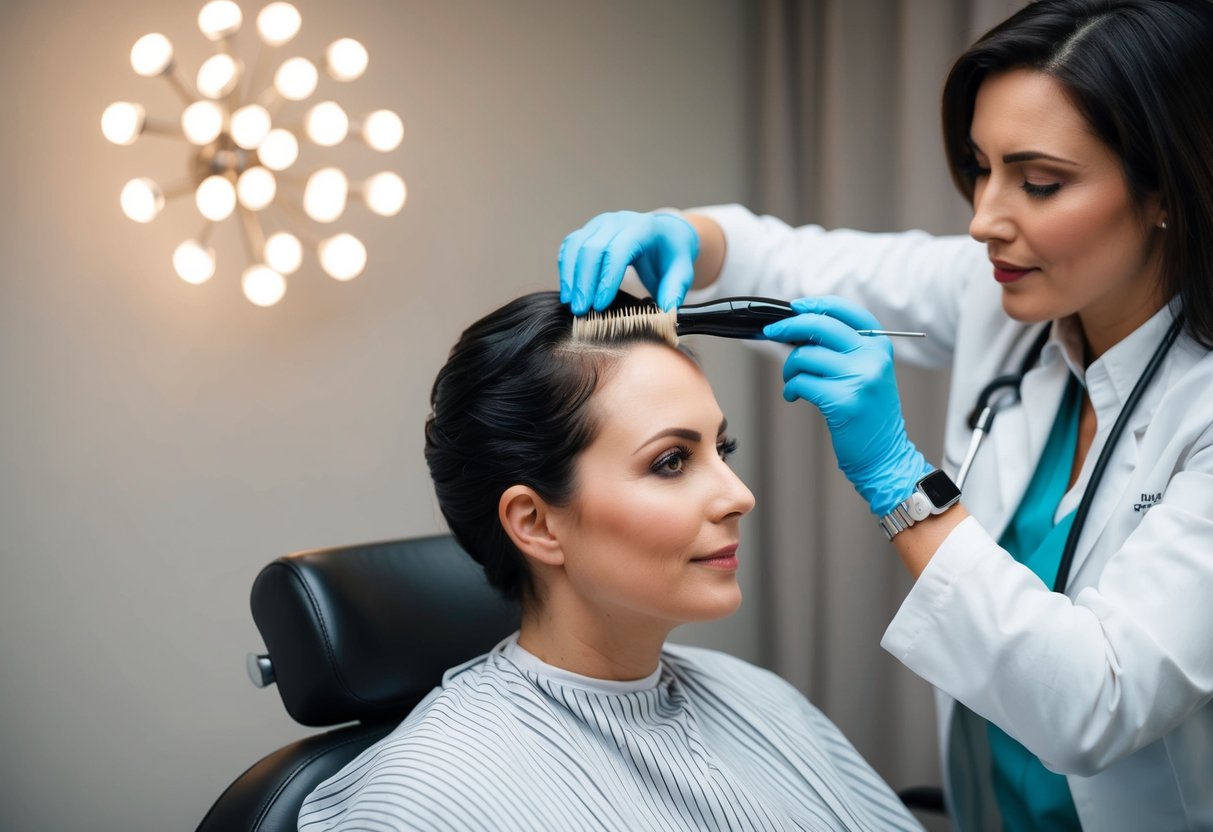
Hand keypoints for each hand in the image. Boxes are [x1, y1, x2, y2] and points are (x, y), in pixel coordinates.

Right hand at [558, 210, 698, 313]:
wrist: (665, 235)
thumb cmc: (672, 255)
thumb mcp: (682, 271)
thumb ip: (675, 290)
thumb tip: (666, 310)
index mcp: (643, 228)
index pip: (618, 250)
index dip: (606, 279)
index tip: (600, 305)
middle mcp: (618, 220)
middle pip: (593, 249)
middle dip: (585, 283)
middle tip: (582, 311)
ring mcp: (600, 223)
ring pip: (576, 246)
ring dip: (571, 277)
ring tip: (572, 304)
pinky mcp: (588, 230)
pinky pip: (570, 247)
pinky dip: (566, 269)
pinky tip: (568, 291)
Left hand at [763, 296, 932, 515]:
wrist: (884, 453)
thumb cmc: (867, 411)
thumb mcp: (866, 371)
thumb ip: (842, 348)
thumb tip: (798, 324)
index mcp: (880, 345)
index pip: (845, 310)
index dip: (816, 305)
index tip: (794, 307)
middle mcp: (873, 357)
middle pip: (820, 326)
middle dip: (788, 326)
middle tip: (770, 332)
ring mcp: (859, 378)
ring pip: (805, 356)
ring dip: (789, 369)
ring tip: (793, 381)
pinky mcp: (843, 400)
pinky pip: (802, 382)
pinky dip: (791, 388)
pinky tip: (795, 396)